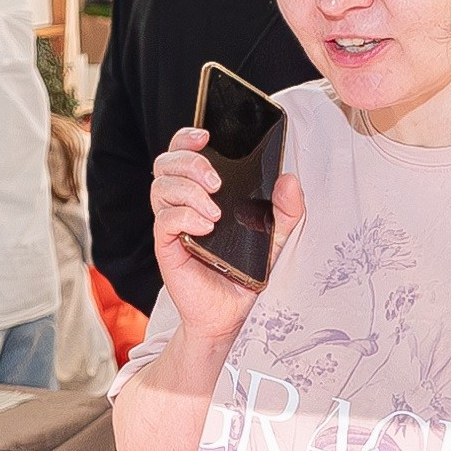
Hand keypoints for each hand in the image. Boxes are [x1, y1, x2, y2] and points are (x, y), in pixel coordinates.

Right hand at [149, 127, 303, 355]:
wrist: (231, 313)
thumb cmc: (246, 271)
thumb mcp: (277, 237)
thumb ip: (287, 209)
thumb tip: (290, 180)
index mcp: (201, 192)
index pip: (181, 153)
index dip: (186, 138)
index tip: (206, 137)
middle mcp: (182, 203)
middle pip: (165, 164)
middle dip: (189, 162)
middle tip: (216, 182)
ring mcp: (172, 225)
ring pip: (161, 188)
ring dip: (189, 191)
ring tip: (215, 212)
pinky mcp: (167, 246)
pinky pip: (164, 220)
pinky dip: (185, 216)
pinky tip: (206, 226)